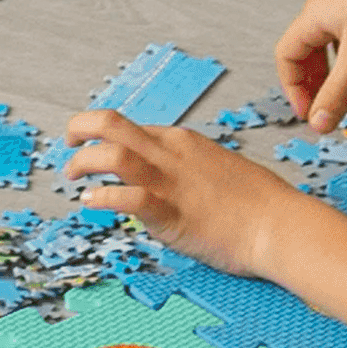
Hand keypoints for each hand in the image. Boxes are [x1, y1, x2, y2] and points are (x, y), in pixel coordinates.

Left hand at [62, 105, 283, 265]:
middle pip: (111, 123)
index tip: (93, 151)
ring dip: (82, 162)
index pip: (131, 128)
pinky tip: (92, 202)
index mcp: (183, 141)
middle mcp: (171, 153)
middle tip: (67, 144)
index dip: (104, 137)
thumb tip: (178, 181)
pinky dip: (102, 197)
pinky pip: (127, 197)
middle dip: (80, 128)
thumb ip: (192, 170)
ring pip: (111, 154)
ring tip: (73, 176)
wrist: (279, 224)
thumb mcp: (221, 169)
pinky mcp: (170, 213)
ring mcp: (169, 182)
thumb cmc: (260, 202)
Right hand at [276, 0, 346, 129]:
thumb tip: (319, 124)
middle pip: (314, 50)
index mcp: (317, 12)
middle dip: (324, 82)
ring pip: (344, 44)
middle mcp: (333, 1)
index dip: (294, 88)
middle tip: (334, 106)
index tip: (311, 113)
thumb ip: (337, 94)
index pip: (288, 55)